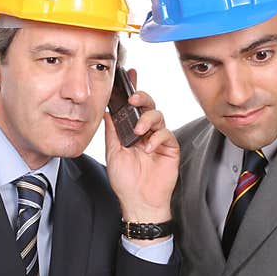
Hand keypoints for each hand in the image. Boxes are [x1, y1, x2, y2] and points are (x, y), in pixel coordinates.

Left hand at [104, 69, 178, 224]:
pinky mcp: (170, 148)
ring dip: (148, 119)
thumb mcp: (113, 152)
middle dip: (142, 97)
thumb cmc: (125, 181)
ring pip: (158, 115)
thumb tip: (106, 110)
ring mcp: (158, 138)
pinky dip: (157, 138)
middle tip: (134, 99)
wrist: (139, 202)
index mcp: (131, 130)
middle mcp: (146, 131)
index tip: (129, 74)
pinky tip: (148, 148)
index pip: (132, 106)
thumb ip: (112, 131)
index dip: (132, 89)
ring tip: (139, 132)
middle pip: (148, 105)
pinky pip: (166, 134)